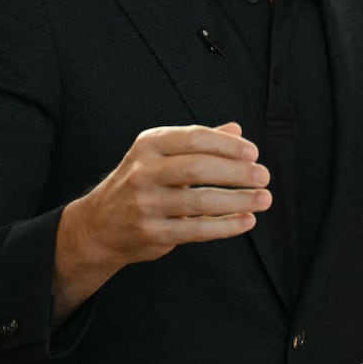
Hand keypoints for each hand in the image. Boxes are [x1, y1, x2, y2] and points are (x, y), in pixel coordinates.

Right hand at [52, 122, 270, 318]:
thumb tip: (237, 130)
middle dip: (237, 172)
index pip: (194, 138)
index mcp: (149, 145)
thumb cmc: (140, 183)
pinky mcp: (153, 233)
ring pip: (200, 201)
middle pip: (198, 168)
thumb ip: (198, 143)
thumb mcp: (161, 155)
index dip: (227, 145)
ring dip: (238, 200)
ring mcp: (146, 204)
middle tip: (264, 176)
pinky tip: (246, 220)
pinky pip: (196, 230)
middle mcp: (144, 172)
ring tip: (264, 199)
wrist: (98, 226)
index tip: (253, 152)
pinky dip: (226, 226)